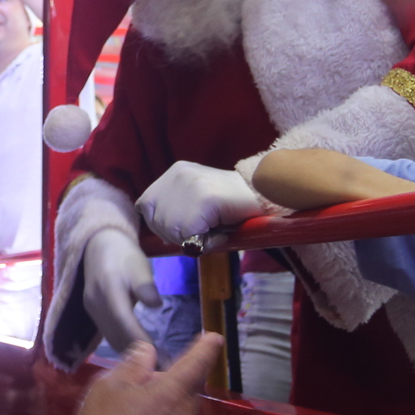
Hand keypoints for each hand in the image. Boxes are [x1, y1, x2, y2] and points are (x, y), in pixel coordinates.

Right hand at [69, 336, 221, 414]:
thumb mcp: (108, 386)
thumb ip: (133, 365)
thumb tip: (149, 353)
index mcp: (173, 391)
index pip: (198, 361)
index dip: (206, 346)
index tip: (214, 338)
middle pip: (186, 390)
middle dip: (169, 384)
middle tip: (138, 389)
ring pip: (179, 414)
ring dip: (165, 409)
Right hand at [80, 230, 159, 357]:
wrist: (98, 244)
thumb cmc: (123, 254)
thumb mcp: (138, 266)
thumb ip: (145, 286)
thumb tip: (156, 305)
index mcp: (109, 291)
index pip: (126, 323)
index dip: (142, 342)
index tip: (160, 358)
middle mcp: (96, 304)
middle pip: (117, 336)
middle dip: (138, 356)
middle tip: (161, 370)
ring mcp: (92, 310)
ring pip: (111, 338)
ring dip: (130, 354)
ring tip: (152, 367)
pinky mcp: (92, 313)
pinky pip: (108, 334)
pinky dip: (123, 345)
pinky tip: (137, 354)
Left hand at [136, 162, 264, 242]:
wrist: (267, 195)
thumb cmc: (233, 207)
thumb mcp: (195, 203)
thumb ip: (173, 211)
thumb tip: (159, 235)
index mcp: (174, 172)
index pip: (146, 207)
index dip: (165, 225)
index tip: (190, 224)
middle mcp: (177, 174)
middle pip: (156, 221)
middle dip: (177, 234)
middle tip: (207, 227)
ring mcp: (189, 184)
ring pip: (171, 230)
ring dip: (192, 238)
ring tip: (216, 226)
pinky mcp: (204, 198)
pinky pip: (191, 236)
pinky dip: (206, 241)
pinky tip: (222, 229)